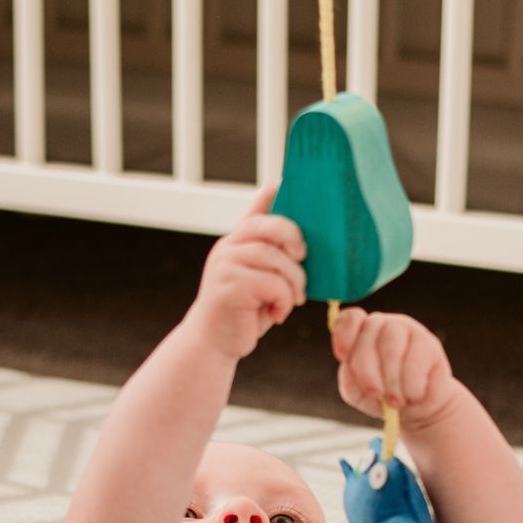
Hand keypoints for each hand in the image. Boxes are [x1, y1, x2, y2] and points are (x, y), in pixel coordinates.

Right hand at [184, 181, 307, 359]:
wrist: (214, 343)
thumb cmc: (245, 312)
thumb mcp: (262, 281)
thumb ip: (275, 260)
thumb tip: (307, 248)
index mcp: (238, 241)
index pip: (258, 209)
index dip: (274, 192)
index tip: (288, 180)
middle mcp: (229, 247)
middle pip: (268, 226)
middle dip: (294, 239)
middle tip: (303, 259)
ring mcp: (225, 264)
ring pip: (275, 259)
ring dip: (294, 282)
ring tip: (293, 300)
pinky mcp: (228, 286)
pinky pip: (271, 284)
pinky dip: (283, 301)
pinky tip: (277, 314)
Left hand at [331, 308, 457, 429]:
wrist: (418, 410)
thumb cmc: (383, 397)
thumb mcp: (357, 394)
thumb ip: (349, 379)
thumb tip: (349, 366)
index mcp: (360, 333)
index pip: (350, 319)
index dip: (344, 335)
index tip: (343, 356)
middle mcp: (382, 325)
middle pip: (368, 337)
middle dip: (367, 372)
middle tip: (375, 394)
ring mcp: (406, 329)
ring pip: (391, 348)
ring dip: (390, 381)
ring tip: (395, 400)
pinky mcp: (429, 342)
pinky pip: (414, 362)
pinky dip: (410, 386)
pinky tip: (414, 395)